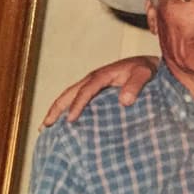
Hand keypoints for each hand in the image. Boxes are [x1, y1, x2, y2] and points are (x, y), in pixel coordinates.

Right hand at [41, 57, 158, 125]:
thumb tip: (125, 101)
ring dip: (57, 110)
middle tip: (44, 126)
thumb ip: (136, 85)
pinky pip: (78, 99)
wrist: (149, 65)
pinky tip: (64, 123)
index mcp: (102, 75)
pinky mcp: (96, 90)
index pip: (85, 91)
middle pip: (69, 93)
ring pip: (69, 96)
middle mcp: (93, 78)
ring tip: (46, 127)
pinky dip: (67, 109)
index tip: (70, 120)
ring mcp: (92, 84)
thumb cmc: (147, 70)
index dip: (77, 105)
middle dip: (56, 109)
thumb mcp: (144, 74)